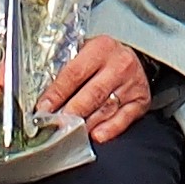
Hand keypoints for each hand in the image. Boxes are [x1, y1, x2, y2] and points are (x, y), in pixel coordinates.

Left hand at [40, 35, 155, 143]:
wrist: (132, 57)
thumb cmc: (102, 57)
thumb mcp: (85, 52)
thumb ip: (67, 70)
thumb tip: (45, 98)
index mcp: (101, 48)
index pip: (74, 73)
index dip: (57, 94)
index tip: (44, 108)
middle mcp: (119, 65)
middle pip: (91, 94)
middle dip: (71, 112)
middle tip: (56, 125)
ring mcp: (132, 84)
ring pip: (106, 108)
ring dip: (86, 124)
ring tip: (71, 133)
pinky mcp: (141, 100)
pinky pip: (124, 118)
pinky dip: (110, 129)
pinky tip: (97, 135)